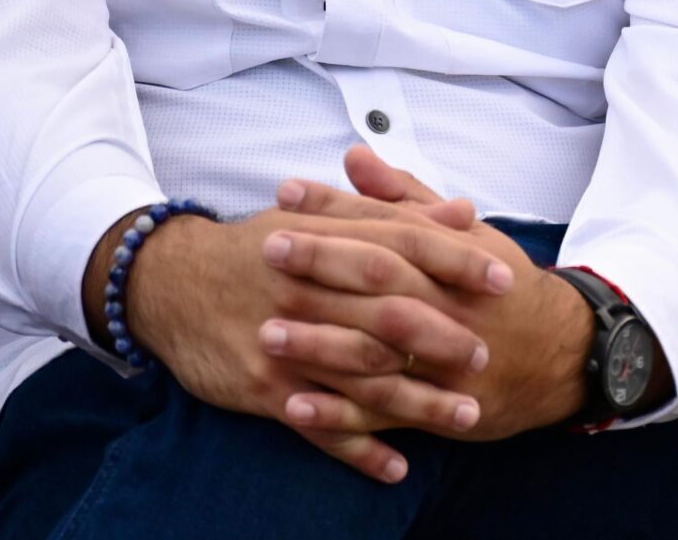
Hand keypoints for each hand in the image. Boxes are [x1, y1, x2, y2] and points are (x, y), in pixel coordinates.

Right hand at [105, 205, 497, 484]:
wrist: (172, 282)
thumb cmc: (261, 246)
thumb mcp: (322, 218)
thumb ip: (394, 214)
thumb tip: (461, 211)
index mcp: (331, 243)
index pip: (405, 247)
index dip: (457, 261)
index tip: (505, 279)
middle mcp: (313, 292)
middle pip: (389, 314)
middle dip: (443, 337)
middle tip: (490, 356)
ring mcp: (289, 343)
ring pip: (363, 376)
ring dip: (417, 401)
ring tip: (467, 416)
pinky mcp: (266, 387)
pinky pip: (318, 426)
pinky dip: (359, 448)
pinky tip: (397, 467)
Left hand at [259, 148, 594, 443]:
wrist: (561, 355)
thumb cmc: (503, 289)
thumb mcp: (469, 235)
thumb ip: (406, 197)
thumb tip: (355, 156)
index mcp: (451, 257)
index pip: (388, 224)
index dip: (337, 209)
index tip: (286, 193)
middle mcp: (447, 304)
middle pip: (381, 278)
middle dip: (324, 262)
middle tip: (268, 247)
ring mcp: (441, 360)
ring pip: (377, 348)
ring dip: (321, 342)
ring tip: (267, 331)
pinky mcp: (437, 408)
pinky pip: (382, 413)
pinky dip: (338, 413)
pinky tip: (294, 406)